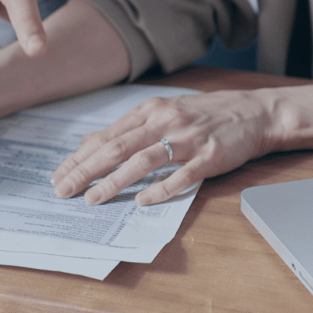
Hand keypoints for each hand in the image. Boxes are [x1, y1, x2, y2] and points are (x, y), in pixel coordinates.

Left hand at [51, 89, 282, 205]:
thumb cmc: (204, 114)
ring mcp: (187, 139)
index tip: (59, 175)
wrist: (253, 112)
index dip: (80, 157)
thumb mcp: (162, 112)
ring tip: (93, 199)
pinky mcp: (208, 156)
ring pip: (143, 160)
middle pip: (117, 147)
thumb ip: (127, 128)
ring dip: (114, 181)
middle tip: (63, 190)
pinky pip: (181, 175)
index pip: (107, 136)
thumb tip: (88, 142)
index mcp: (151, 110)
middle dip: (86, 170)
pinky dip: (160, 189)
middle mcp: (165, 120)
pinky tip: (142, 202)